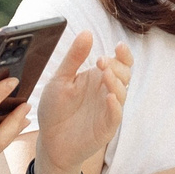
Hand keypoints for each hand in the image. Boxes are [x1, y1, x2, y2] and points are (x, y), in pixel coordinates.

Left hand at [33, 32, 132, 173]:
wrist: (50, 141)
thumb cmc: (55, 109)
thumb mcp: (60, 80)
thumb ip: (74, 58)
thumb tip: (87, 32)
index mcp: (98, 77)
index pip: (119, 62)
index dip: (123, 54)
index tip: (117, 46)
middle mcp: (107, 91)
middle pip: (124, 74)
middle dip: (117, 66)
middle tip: (100, 62)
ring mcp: (108, 109)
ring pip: (122, 92)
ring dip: (116, 82)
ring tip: (105, 74)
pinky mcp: (106, 127)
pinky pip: (115, 115)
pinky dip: (115, 106)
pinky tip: (110, 97)